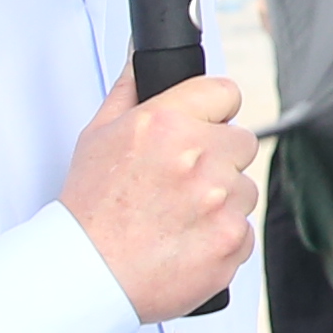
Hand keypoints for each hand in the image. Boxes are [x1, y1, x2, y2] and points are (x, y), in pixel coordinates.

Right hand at [63, 75, 259, 319]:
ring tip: (177, 215)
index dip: (213, 110)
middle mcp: (199, 158)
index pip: (226, 92)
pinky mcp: (232, 241)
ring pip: (244, 188)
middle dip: (218, 156)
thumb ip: (130, 90)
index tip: (204, 125)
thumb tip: (141, 58)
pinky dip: (221, 237)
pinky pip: (244, 229)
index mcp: (167, 124)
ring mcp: (220, 201)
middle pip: (241, 140)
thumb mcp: (98, 136)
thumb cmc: (90, 209)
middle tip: (180, 180)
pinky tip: (185, 240)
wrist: (88, 274)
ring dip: (221, 199)